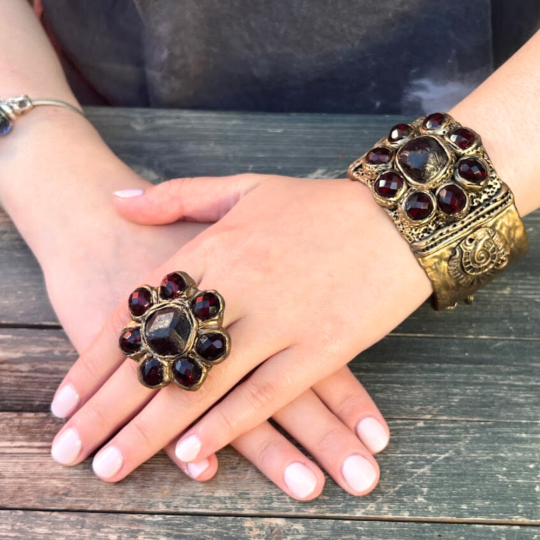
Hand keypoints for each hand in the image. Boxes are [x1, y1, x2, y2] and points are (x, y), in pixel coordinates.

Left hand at [50, 172, 422, 496]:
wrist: (396, 216)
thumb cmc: (316, 204)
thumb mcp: (242, 187)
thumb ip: (175, 197)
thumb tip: (117, 200)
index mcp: (212, 248)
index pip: (136, 313)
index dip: (95, 360)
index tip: (65, 401)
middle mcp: (236, 287)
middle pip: (159, 357)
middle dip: (109, 409)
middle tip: (71, 451)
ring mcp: (279, 321)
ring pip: (203, 384)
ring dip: (153, 430)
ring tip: (113, 465)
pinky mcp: (320, 348)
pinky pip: (264, 394)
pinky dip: (227, 425)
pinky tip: (192, 454)